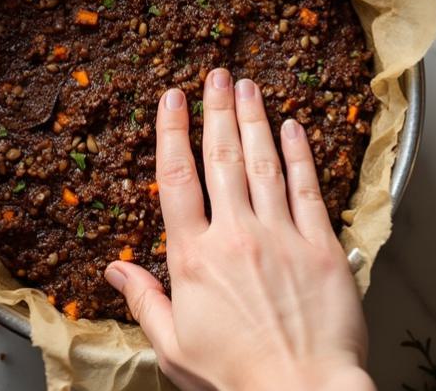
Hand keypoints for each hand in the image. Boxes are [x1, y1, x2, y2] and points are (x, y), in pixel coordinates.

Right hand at [104, 69, 374, 390]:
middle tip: (215, 75)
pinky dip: (299, 154)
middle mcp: (235, 235)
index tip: (172, 99)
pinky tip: (293, 127)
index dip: (172, 133)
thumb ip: (144, 301)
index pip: (177, 180)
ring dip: (254, 120)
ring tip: (248, 86)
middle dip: (216, 111)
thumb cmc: (235, 378)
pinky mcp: (322, 246)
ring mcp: (281, 236)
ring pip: (264, 163)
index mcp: (194, 258)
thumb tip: (114, 271)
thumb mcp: (172, 346)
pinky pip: (307, 189)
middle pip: (222, 159)